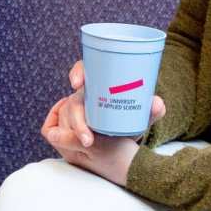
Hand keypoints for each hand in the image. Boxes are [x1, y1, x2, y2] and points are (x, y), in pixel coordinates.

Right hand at [41, 60, 165, 184]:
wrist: (122, 137)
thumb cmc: (129, 119)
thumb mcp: (140, 116)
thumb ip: (150, 110)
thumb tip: (157, 104)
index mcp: (99, 82)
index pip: (83, 67)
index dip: (77, 72)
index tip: (77, 84)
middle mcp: (84, 94)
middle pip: (73, 99)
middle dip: (77, 119)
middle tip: (88, 137)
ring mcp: (74, 108)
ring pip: (65, 114)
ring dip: (71, 129)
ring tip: (85, 143)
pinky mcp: (66, 122)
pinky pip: (53, 125)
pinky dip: (54, 129)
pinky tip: (60, 138)